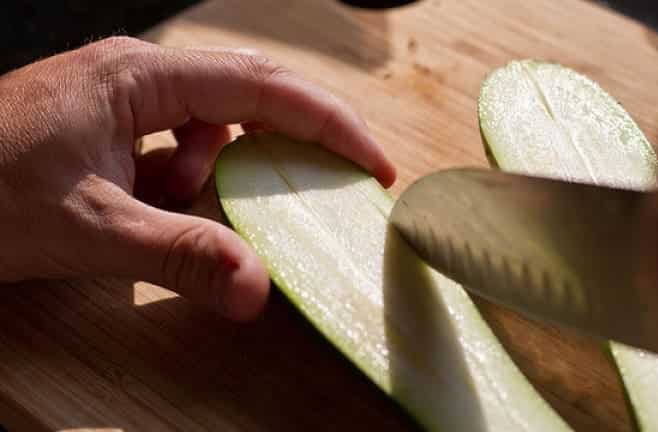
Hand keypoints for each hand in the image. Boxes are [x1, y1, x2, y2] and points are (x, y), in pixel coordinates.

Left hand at [0, 37, 395, 320]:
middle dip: (300, 135)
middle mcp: (141, 72)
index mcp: (142, 77)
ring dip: (226, 165)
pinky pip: (179, 142)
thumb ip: (179, 255)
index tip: (374, 163)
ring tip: (201, 202)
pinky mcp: (113, 122)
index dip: (330, 124)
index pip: (263, 88)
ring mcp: (126, 95)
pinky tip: (159, 201)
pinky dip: (188, 176)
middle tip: (345, 176)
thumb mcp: (88, 230)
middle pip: (251, 90)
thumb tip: (257, 291)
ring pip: (216, 119)